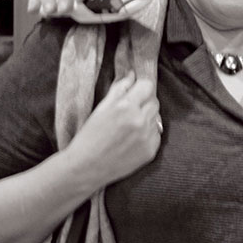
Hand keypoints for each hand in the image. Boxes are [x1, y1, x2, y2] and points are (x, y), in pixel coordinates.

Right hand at [63, 72, 160, 188]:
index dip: (141, 88)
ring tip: (129, 128)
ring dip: (146, 119)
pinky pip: (156, 135)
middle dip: (144, 103)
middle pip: (154, 101)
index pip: (147, 86)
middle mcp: (140, 120)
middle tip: (129, 112)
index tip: (136, 92)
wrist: (86, 167)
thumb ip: (119, 89)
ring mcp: (147, 136)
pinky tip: (132, 140)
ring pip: (156, 118)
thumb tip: (132, 75)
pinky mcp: (151, 150)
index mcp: (126, 106)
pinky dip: (148, 134)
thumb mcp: (100, 108)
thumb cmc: (89, 136)